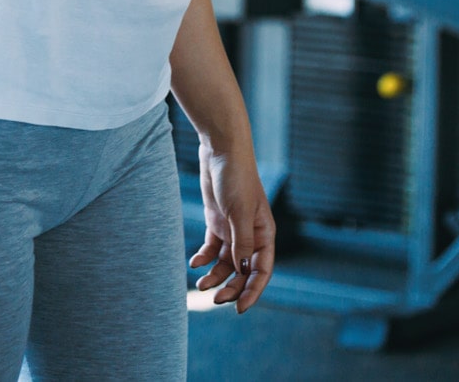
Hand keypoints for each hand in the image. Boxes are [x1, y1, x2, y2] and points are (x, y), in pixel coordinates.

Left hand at [189, 142, 275, 312]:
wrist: (220, 150)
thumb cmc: (236, 178)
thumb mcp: (238, 213)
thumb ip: (241, 243)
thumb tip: (241, 271)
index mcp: (264, 234)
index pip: (262, 270)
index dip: (253, 291)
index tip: (240, 308)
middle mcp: (251, 235)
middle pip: (243, 270)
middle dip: (231, 286)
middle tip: (214, 298)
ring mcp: (233, 229)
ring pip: (226, 262)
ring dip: (215, 275)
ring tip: (200, 283)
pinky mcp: (217, 222)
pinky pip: (212, 248)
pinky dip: (204, 257)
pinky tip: (194, 262)